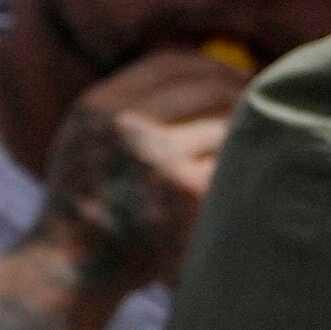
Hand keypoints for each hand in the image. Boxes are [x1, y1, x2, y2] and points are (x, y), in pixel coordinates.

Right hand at [38, 46, 245, 288]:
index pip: (170, 63)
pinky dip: (243, 172)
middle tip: (258, 113)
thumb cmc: (89, 201)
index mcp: (98, 107)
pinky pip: (235, 164)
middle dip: (238, 95)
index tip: (232, 78)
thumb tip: (206, 68)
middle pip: (207, 87)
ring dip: (242, 138)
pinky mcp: (190, 195)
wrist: (72, 266)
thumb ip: (130, 102)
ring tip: (244, 156)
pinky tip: (239, 186)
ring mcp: (159, 161)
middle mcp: (126, 128)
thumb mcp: (87, 137)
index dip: (209, 66)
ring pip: (228, 125)